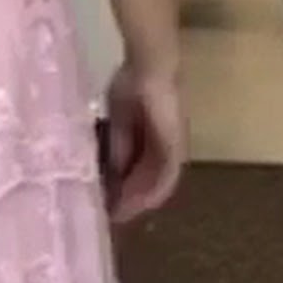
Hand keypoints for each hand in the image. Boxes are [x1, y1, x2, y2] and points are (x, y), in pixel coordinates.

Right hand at [102, 66, 185, 225]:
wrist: (150, 67)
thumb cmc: (132, 82)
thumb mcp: (119, 118)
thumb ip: (119, 144)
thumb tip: (115, 171)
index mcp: (151, 134)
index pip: (138, 167)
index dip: (122, 185)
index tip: (106, 201)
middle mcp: (165, 143)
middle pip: (148, 178)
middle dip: (129, 198)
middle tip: (111, 215)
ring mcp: (173, 146)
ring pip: (158, 183)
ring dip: (139, 200)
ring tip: (120, 215)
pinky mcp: (176, 147)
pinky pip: (167, 178)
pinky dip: (152, 194)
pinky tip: (135, 206)